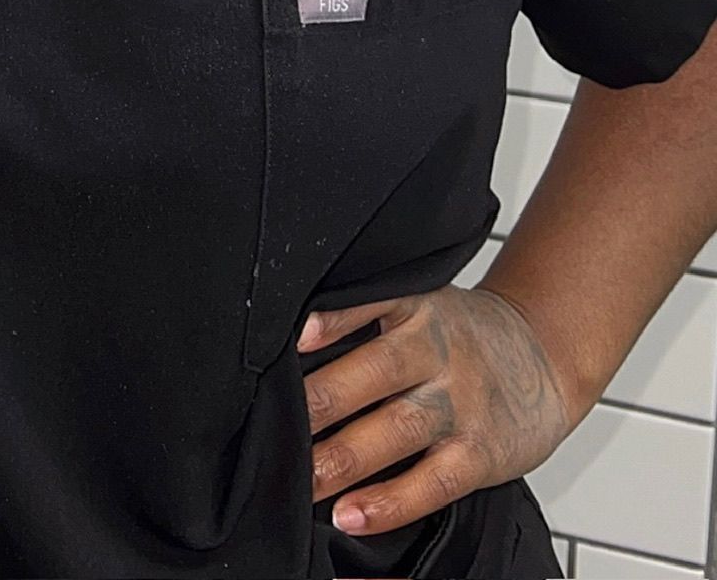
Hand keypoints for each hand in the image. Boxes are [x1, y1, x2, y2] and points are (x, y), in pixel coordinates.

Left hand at [300, 282, 582, 538]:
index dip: (333, 320)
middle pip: (375, 372)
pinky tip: (351, 513)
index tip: (296, 336)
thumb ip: (366, 318)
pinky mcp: (480, 454)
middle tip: (272, 425)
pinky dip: (390, 501)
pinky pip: (431, 482)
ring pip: (397, 429)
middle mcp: (436, 351)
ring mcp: (460, 403)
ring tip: (303, 478)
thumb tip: (290, 345)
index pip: (370, 304)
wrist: (546, 355)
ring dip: (344, 457)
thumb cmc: (463, 335)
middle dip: (321, 401)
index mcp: (416, 308)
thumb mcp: (420, 304)